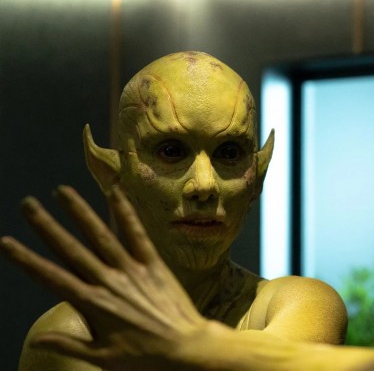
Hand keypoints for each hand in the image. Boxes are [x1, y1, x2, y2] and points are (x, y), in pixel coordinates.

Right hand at [0, 185, 211, 370]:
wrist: (185, 349)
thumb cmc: (144, 359)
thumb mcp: (102, 358)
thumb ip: (68, 345)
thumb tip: (35, 339)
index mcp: (92, 304)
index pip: (51, 277)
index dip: (26, 259)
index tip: (6, 242)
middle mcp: (108, 281)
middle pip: (71, 249)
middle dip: (46, 226)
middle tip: (28, 204)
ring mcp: (132, 270)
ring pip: (101, 236)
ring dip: (80, 212)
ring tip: (62, 191)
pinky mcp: (154, 264)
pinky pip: (138, 235)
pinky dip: (125, 213)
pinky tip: (115, 193)